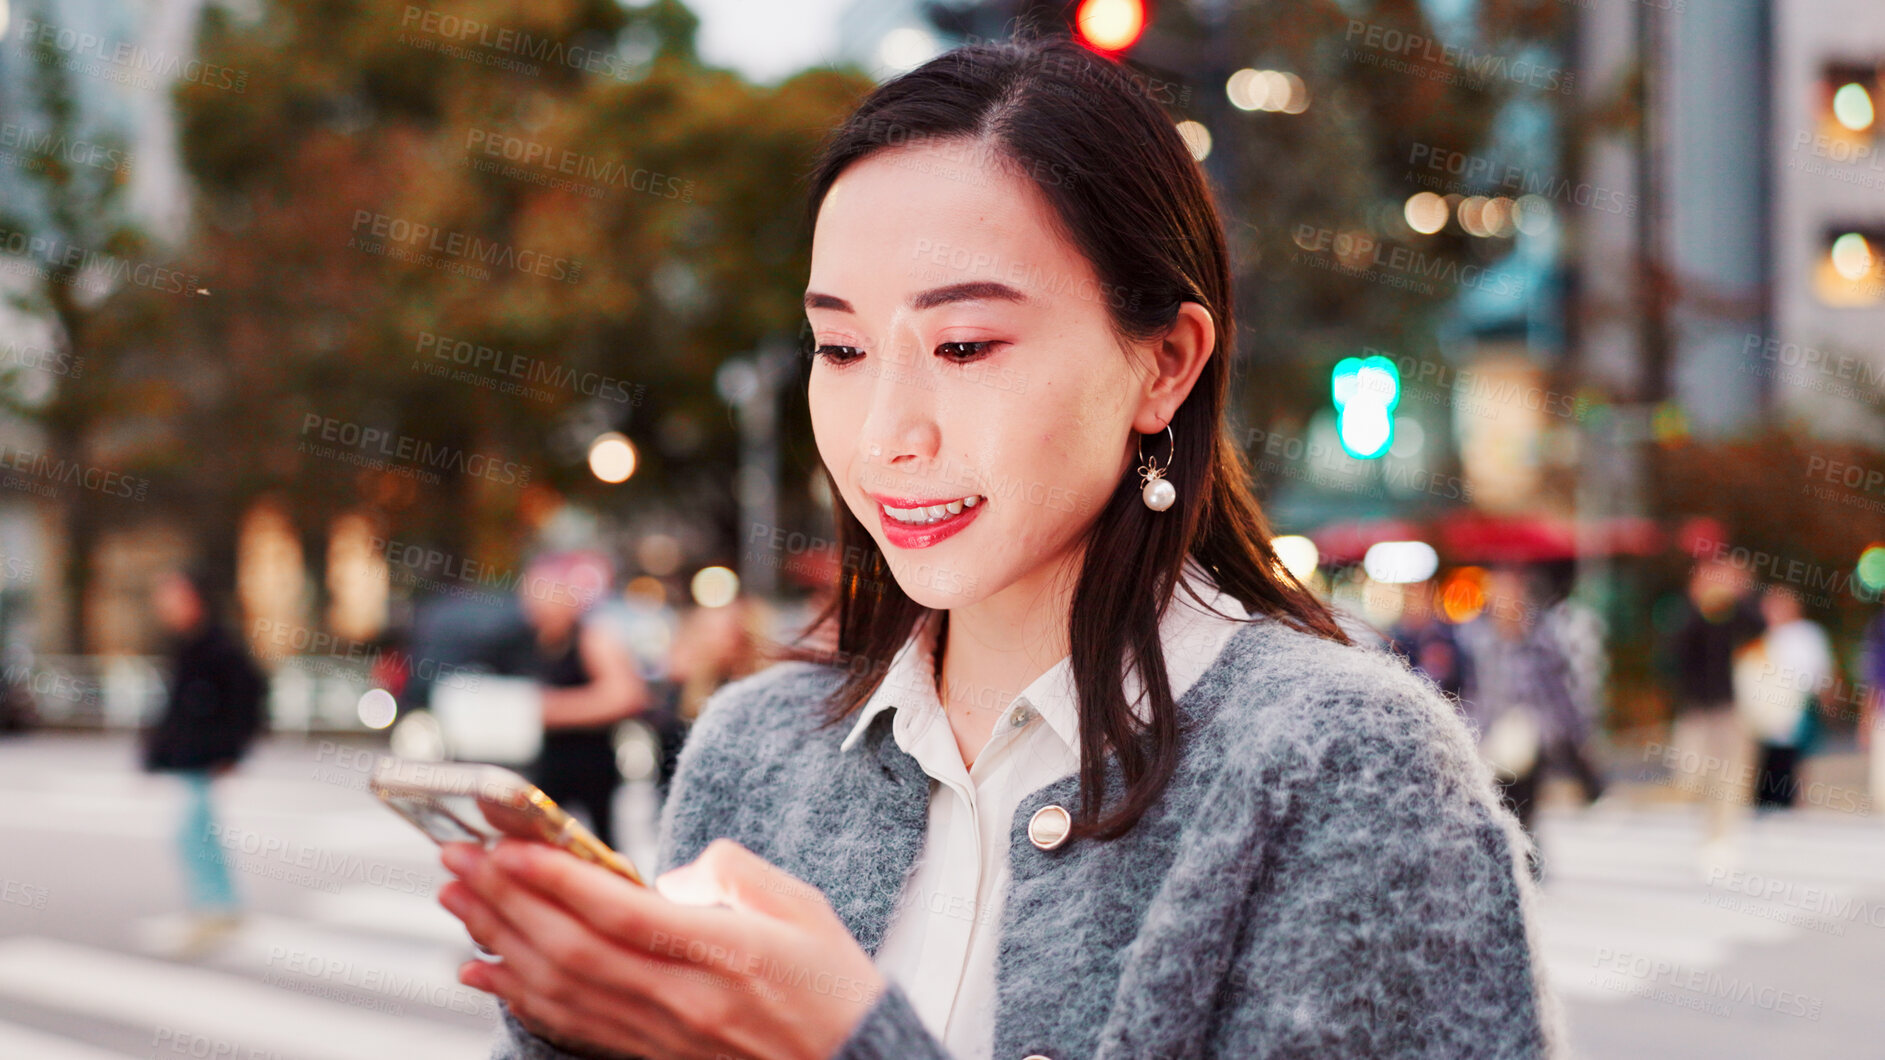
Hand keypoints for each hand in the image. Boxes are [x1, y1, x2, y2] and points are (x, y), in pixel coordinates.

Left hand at [438, 838, 884, 1059]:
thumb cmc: (831, 985)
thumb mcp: (801, 906)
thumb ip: (729, 872)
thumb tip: (663, 876)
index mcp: (725, 953)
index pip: (621, 913)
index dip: (557, 879)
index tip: (508, 843)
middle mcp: (682, 999)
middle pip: (572, 949)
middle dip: (506, 900)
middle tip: (459, 860)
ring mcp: (660, 1033)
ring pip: (559, 987)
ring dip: (498, 939)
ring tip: (457, 898)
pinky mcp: (649, 1053)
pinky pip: (569, 1024)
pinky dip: (517, 996)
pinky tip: (481, 970)